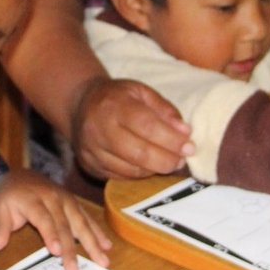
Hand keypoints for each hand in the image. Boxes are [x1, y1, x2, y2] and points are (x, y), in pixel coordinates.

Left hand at [0, 167, 112, 269]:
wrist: (21, 175)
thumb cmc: (9, 195)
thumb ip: (0, 227)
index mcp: (33, 199)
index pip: (43, 218)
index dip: (51, 235)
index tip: (57, 252)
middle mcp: (53, 198)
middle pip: (64, 224)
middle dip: (72, 247)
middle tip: (75, 269)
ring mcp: (66, 199)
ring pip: (80, 221)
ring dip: (92, 241)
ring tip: (103, 260)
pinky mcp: (74, 202)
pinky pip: (86, 217)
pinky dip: (97, 231)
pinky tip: (106, 245)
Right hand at [71, 76, 194, 180]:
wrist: (80, 104)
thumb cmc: (117, 97)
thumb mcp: (141, 92)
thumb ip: (164, 110)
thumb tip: (184, 132)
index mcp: (114, 105)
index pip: (147, 126)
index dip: (171, 139)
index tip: (189, 147)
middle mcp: (99, 129)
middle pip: (138, 153)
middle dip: (166, 160)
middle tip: (182, 160)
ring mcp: (91, 150)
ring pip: (129, 170)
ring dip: (154, 170)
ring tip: (168, 162)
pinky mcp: (89, 166)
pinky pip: (120, 177)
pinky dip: (139, 174)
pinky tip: (149, 166)